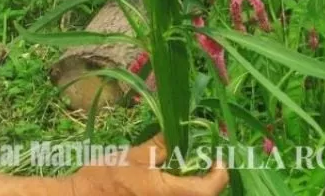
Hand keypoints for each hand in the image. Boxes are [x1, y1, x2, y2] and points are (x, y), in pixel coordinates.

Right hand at [68, 135, 227, 195]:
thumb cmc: (105, 177)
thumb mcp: (135, 155)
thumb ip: (160, 147)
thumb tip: (177, 135)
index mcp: (168, 192)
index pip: (209, 189)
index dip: (219, 173)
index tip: (218, 158)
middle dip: (208, 181)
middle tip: (205, 162)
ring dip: (193, 188)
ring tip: (187, 169)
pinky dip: (178, 191)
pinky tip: (169, 181)